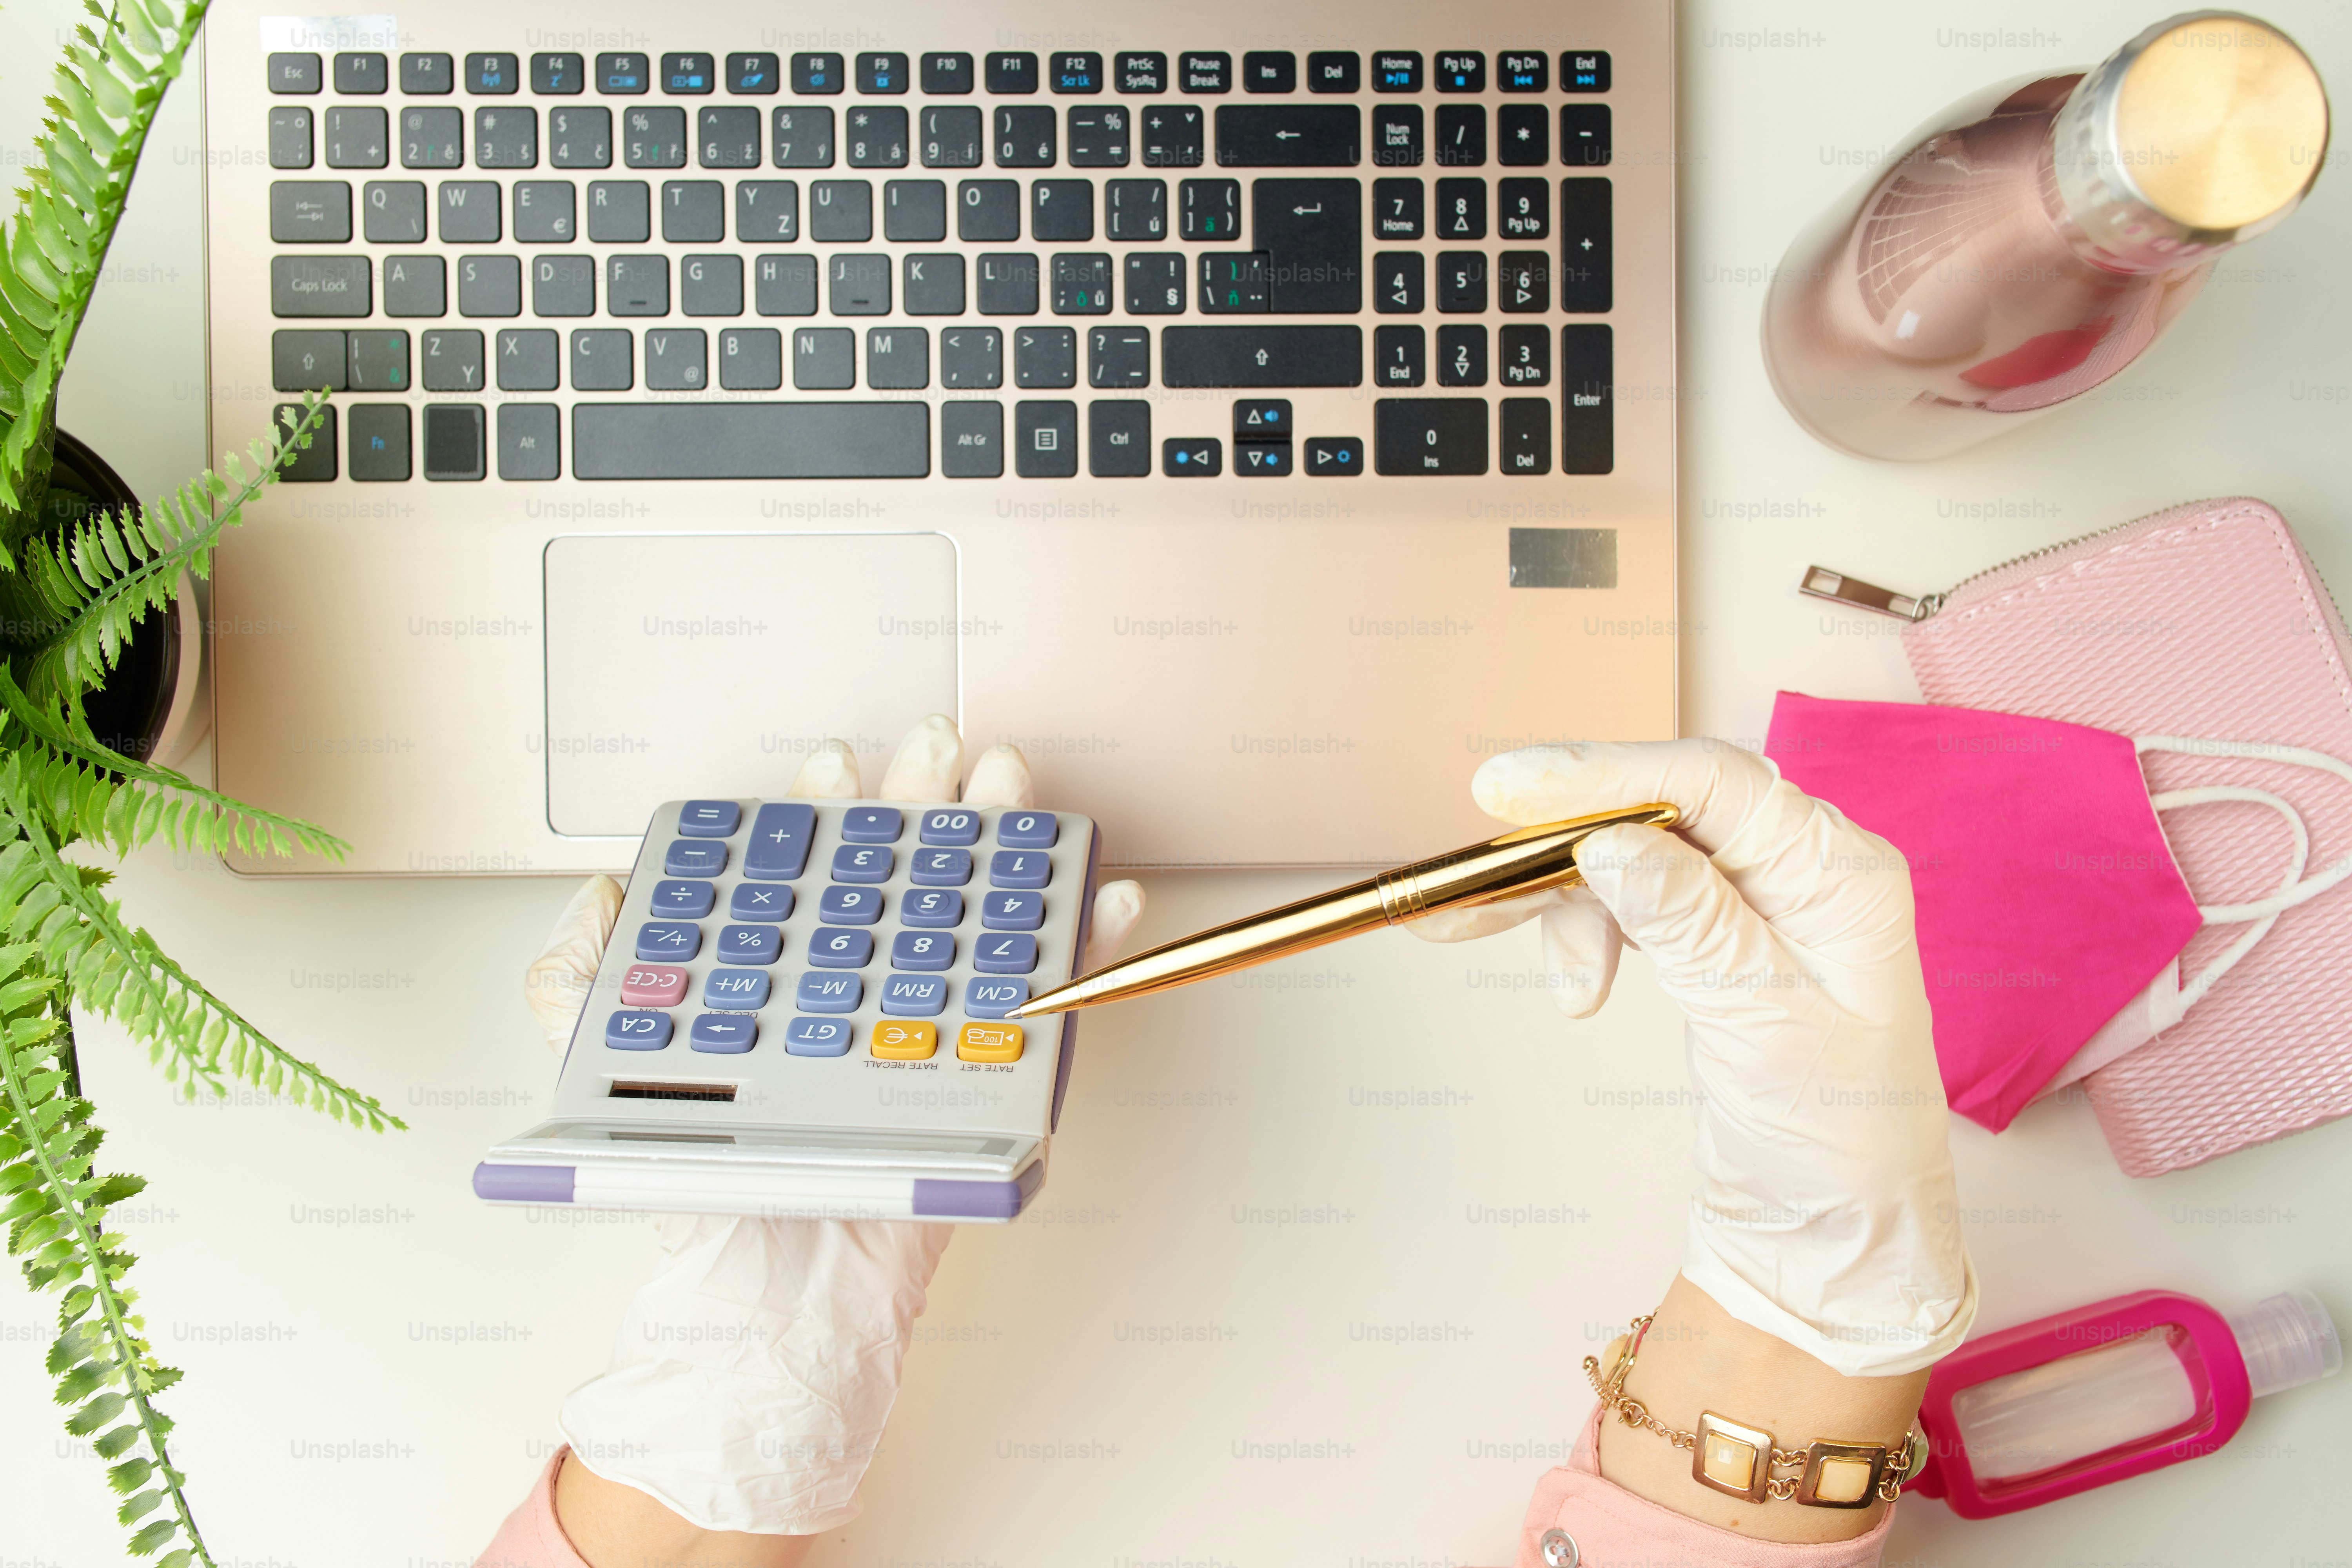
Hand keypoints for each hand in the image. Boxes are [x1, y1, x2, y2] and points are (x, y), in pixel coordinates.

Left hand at [522, 717, 1143, 1550]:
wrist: (772, 1296)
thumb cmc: (700, 1190)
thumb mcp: (599, 1076)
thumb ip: (580, 980)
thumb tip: (602, 887)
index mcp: (791, 969)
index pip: (814, 868)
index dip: (825, 811)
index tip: (833, 769)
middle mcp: (868, 984)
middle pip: (906, 869)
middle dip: (925, 795)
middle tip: (934, 750)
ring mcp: (937, 1024)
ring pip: (980, 913)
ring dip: (1006, 840)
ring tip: (1010, 786)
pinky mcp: (993, 1075)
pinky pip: (1049, 1004)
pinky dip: (1083, 947)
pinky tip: (1097, 899)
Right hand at [1414, 738, 1974, 1375]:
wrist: (1836, 1234)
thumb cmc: (1835, 1139)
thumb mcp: (1764, 1030)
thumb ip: (1692, 927)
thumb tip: (1610, 841)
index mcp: (1839, 874)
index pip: (1714, 782)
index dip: (1606, 773)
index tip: (1511, 787)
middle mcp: (1800, 869)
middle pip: (1658, 809)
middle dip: (1560, 835)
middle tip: (1472, 866)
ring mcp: (1754, 902)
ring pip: (1629, 854)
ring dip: (1555, 894)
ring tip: (1470, 930)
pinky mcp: (1713, 938)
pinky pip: (1629, 901)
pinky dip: (1579, 929)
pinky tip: (1570, 987)